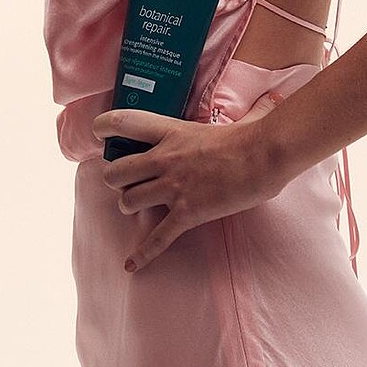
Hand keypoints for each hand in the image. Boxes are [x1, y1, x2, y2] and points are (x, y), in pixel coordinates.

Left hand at [88, 108, 279, 272]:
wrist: (264, 157)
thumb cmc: (253, 138)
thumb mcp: (231, 121)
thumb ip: (235, 114)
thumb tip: (267, 102)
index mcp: (172, 131)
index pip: (126, 122)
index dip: (105, 126)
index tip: (98, 131)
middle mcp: (165, 158)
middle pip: (117, 171)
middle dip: (116, 179)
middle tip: (125, 181)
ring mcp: (174, 187)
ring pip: (129, 201)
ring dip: (131, 205)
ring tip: (139, 206)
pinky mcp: (186, 212)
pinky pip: (157, 238)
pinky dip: (142, 254)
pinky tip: (131, 264)